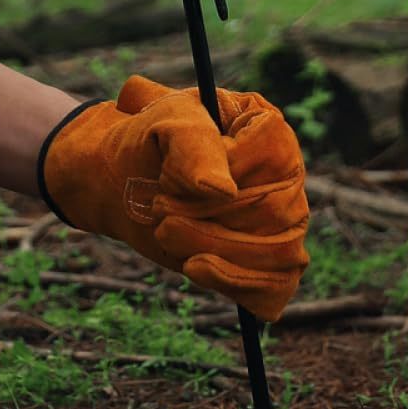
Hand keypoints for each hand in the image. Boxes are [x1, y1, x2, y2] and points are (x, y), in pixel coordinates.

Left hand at [38, 76, 309, 320]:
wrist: (123, 181)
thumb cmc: (147, 143)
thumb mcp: (163, 125)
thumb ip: (193, 145)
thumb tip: (223, 190)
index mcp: (263, 123)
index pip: (274, 149)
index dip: (229, 167)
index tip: (174, 174)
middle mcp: (284, 173)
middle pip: (276, 207)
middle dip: (209, 215)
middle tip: (159, 208)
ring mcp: (281, 219)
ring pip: (278, 250)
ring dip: (212, 246)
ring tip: (165, 232)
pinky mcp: (266, 261)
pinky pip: (276, 285)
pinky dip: (236, 283)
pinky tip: (194, 267)